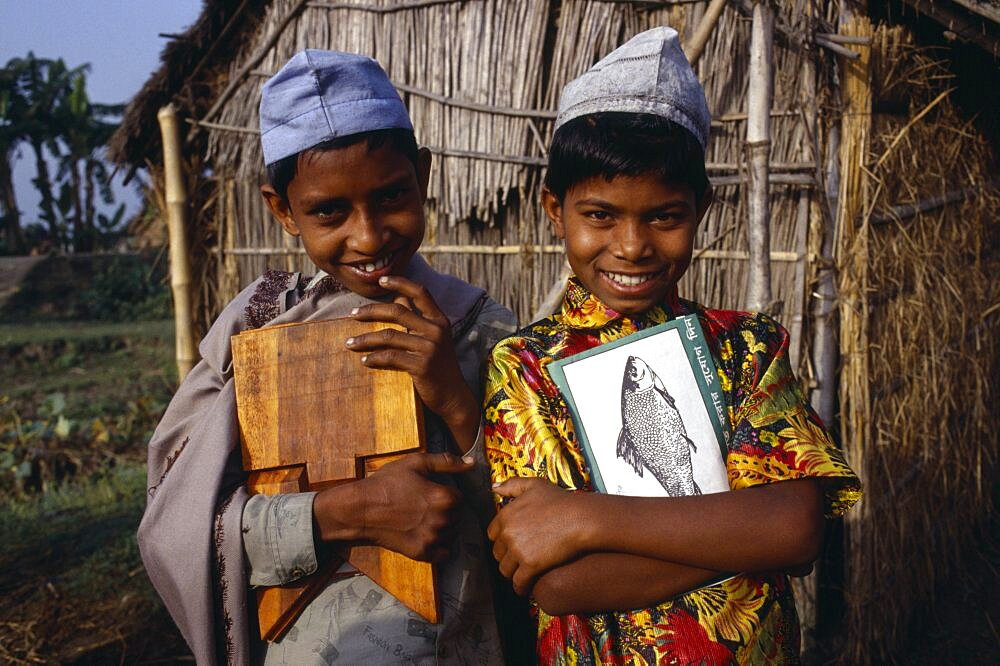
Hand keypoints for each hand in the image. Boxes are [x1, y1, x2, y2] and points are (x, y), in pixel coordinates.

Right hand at [314, 452, 472, 561]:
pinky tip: (427, 536)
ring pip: (452, 534)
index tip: (432, 493)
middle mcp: (442, 520)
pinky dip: (440, 546)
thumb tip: (472, 462)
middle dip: (447, 511)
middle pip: (458, 517)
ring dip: (444, 528)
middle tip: (426, 506)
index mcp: (444, 497)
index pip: (460, 498)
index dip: (447, 494)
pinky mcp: (422, 553)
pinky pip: (444, 553)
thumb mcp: (416, 463)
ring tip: (425, 520)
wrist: (361, 509)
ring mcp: (432, 538)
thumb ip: (447, 462)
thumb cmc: (387, 483)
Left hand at [346, 275, 478, 449]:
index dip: (400, 282)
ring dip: (365, 339)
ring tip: (350, 343)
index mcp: (440, 320)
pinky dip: (373, 358)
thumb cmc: (439, 366)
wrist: (453, 396)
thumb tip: (398, 298)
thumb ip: (417, 319)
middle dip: (371, 311)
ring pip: (389, 336)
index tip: (381, 280)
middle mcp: (436, 330)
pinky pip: (390, 357)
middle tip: (353, 314)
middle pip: (398, 311)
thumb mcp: (434, 339)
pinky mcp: (421, 365)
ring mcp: (429, 348)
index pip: (420, 293)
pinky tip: (364, 360)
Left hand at [488, 477, 590, 594]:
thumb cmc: (561, 501)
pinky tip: (525, 588)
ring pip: (505, 570)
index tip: (510, 545)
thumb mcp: (535, 485)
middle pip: (497, 554)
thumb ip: (512, 485)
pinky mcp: (531, 565)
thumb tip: (494, 488)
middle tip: (516, 561)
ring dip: (512, 574)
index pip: (492, 535)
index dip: (502, 541)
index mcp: (506, 515)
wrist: (580, 519)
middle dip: (506, 558)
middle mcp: (508, 533)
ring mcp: (518, 550)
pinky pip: (518, 582)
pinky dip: (520, 587)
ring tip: (520, 575)